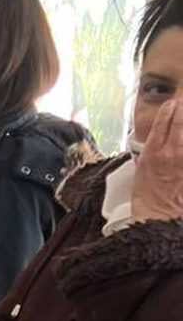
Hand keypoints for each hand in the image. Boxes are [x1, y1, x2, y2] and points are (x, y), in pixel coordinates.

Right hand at [133, 98, 182, 223]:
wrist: (159, 216)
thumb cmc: (147, 197)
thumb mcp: (141, 170)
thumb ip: (151, 152)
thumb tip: (157, 141)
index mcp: (152, 151)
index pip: (162, 120)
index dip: (169, 109)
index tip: (172, 104)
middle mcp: (170, 151)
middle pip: (179, 120)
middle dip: (182, 109)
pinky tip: (182, 140)